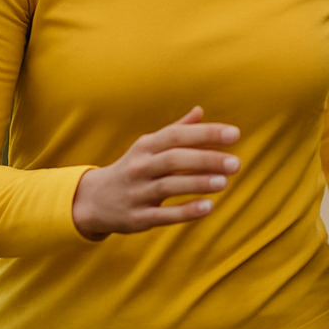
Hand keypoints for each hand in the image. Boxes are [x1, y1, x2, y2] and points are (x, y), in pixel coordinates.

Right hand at [71, 106, 240, 239]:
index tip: (235, 133)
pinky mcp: (138, 217)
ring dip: (198, 183)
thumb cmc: (133, 168)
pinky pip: (163, 215)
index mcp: (146, 146)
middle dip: (206, 159)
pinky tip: (209, 207)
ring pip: (169, 185)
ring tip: (224, 182)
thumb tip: (200, 110)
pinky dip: (186, 211)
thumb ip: (176, 130)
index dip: (206, 133)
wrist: (93, 200)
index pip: (178, 135)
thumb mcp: (148, 147)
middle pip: (174, 159)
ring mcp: (138, 192)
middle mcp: (140, 167)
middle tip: (236, 163)